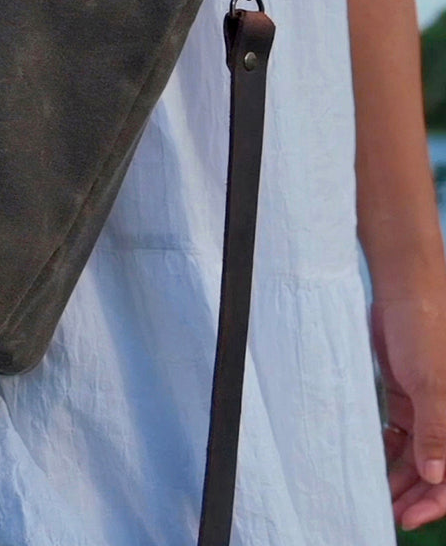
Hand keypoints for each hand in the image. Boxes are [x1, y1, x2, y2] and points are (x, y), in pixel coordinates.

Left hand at [370, 290, 445, 530]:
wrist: (402, 289)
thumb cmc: (425, 329)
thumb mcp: (429, 382)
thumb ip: (435, 430)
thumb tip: (435, 476)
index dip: (434, 502)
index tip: (407, 518)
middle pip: (434, 468)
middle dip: (412, 493)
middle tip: (385, 512)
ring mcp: (428, 405)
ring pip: (415, 453)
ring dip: (397, 474)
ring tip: (375, 492)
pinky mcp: (407, 393)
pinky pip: (400, 430)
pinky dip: (387, 447)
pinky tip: (372, 458)